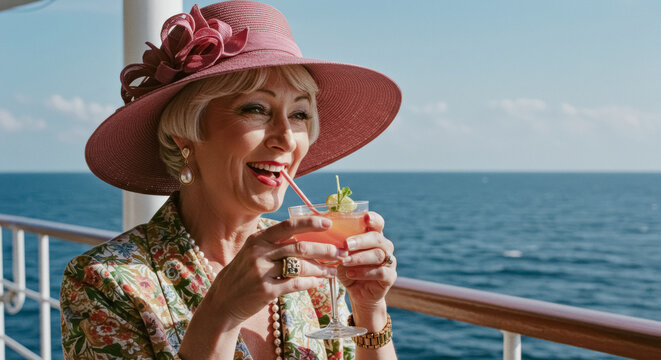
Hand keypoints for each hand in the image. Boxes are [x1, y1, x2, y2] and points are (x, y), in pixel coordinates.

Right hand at [206, 216, 346, 326]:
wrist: (223, 301)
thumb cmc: (243, 275)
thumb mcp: (252, 253)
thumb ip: (274, 244)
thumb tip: (305, 237)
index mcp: (258, 239)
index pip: (288, 225)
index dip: (310, 223)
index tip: (329, 223)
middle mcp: (259, 252)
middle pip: (299, 246)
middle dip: (324, 249)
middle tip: (341, 252)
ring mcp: (261, 272)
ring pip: (300, 266)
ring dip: (321, 268)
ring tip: (333, 271)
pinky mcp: (265, 291)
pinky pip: (295, 284)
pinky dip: (310, 283)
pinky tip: (319, 282)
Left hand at [337, 211, 396, 311]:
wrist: (358, 293)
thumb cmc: (348, 269)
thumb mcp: (341, 254)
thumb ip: (338, 243)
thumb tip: (322, 230)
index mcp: (374, 236)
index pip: (378, 223)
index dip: (373, 218)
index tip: (365, 217)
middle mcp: (384, 247)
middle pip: (377, 238)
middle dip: (360, 240)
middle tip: (346, 244)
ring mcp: (389, 262)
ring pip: (379, 255)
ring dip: (359, 258)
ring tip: (344, 261)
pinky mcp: (390, 277)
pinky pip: (381, 272)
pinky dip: (364, 273)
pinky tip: (350, 274)